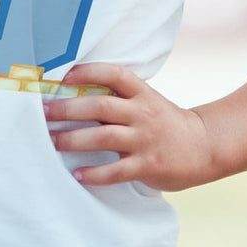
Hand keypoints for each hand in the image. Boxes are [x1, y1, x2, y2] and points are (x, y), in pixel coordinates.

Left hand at [45, 63, 215, 191]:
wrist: (203, 146)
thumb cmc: (164, 122)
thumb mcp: (146, 101)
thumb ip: (118, 98)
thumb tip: (74, 95)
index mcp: (141, 93)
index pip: (114, 74)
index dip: (89, 72)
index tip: (63, 77)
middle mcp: (142, 113)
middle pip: (101, 105)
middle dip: (68, 109)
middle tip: (43, 112)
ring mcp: (145, 139)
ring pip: (104, 136)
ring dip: (74, 139)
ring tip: (52, 142)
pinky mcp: (148, 165)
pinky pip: (117, 170)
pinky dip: (95, 173)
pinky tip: (77, 174)